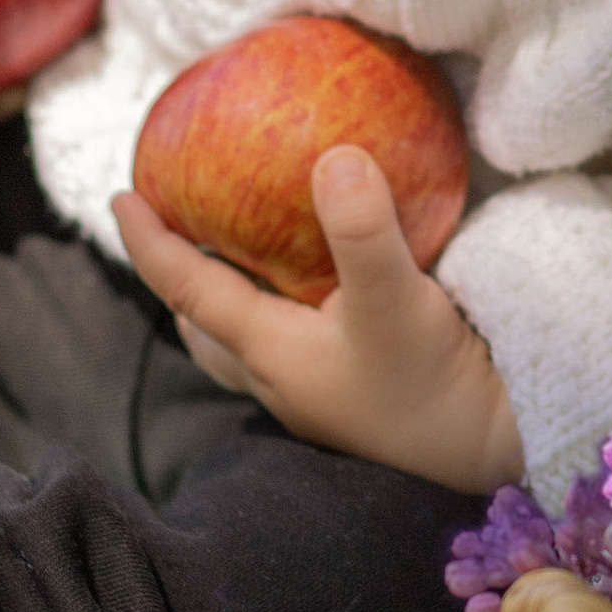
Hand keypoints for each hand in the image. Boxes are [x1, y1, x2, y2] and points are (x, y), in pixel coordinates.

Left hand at [115, 144, 524, 493]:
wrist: (491, 457)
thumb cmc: (432, 385)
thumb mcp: (397, 301)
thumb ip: (363, 230)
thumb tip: (333, 155)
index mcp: (269, 351)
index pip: (186, 290)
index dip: (148, 243)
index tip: (119, 196)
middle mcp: (280, 378)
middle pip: (205, 326)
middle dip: (181, 280)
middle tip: (176, 227)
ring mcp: (315, 395)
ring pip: (243, 346)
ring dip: (227, 303)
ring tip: (238, 258)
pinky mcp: (352, 397)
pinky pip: (291, 347)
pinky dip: (283, 311)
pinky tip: (322, 290)